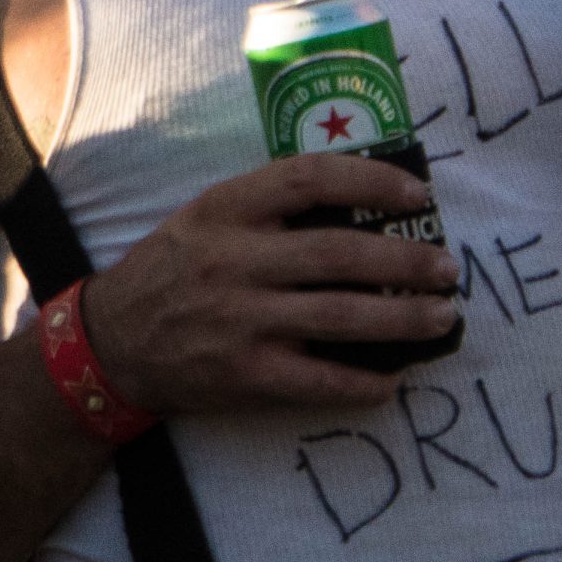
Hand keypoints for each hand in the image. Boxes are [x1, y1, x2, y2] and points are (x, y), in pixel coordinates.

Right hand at [79, 152, 459, 416]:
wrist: (113, 341)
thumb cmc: (170, 271)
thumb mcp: (204, 218)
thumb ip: (266, 209)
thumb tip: (357, 205)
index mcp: (224, 209)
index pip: (308, 180)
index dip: (370, 181)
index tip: (417, 195)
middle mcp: (234, 260)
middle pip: (338, 254)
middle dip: (405, 262)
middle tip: (448, 269)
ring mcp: (241, 320)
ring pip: (341, 317)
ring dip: (402, 319)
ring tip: (441, 318)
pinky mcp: (246, 373)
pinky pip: (321, 380)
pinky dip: (365, 381)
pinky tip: (392, 379)